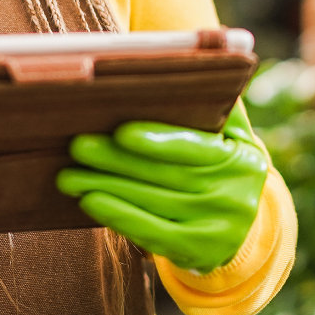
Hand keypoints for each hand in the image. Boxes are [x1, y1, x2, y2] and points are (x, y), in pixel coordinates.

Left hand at [56, 108, 267, 272]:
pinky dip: (118, 217)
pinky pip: (151, 234)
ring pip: (151, 204)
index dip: (157, 141)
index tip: (121, 132)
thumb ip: (215, 102)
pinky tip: (90, 202)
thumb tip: (192, 61)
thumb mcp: (233, 134)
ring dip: (105, 188)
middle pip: (163, 176)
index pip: (195, 149)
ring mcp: (215, 229)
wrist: (245, 226)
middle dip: (115, 161)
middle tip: (77, 146)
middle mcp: (233, 196)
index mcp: (242, 159)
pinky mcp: (195, 253)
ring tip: (68, 175)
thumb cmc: (223, 161)